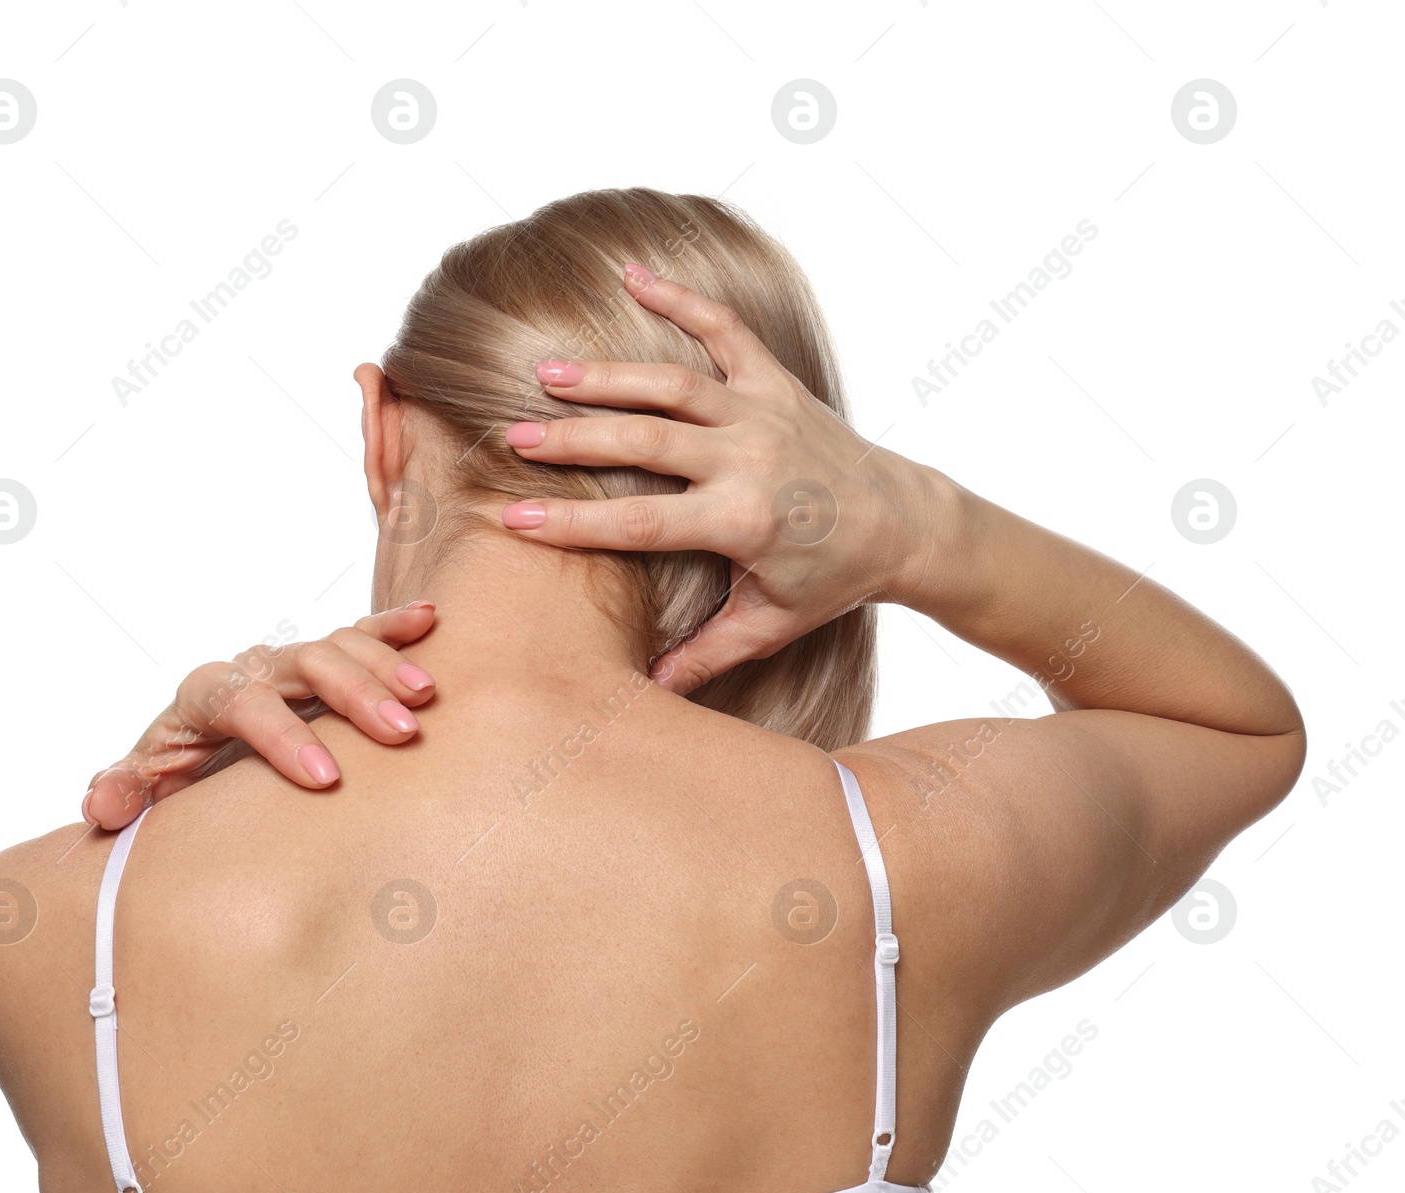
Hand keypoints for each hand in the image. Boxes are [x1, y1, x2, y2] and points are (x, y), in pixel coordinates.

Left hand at [82, 603, 437, 828]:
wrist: (198, 751)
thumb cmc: (176, 774)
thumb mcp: (144, 787)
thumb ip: (122, 791)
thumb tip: (102, 802)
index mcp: (206, 696)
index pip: (241, 701)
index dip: (282, 735)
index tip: (324, 777)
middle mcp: (253, 668)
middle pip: (304, 662)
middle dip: (353, 694)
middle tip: (399, 733)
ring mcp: (293, 663)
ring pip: (340, 645)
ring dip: (385, 666)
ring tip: (425, 697)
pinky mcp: (328, 663)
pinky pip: (362, 634)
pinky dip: (394, 626)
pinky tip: (430, 619)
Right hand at [500, 265, 945, 693]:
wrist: (905, 522)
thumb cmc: (832, 579)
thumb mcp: (770, 623)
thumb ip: (707, 655)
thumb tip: (648, 692)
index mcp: (742, 521)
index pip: (641, 522)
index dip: (575, 523)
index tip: (516, 520)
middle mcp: (750, 459)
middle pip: (646, 442)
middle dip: (575, 440)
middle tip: (513, 436)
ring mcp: (763, 414)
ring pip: (674, 385)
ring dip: (609, 376)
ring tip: (547, 373)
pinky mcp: (777, 383)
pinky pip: (725, 331)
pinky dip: (681, 300)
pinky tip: (632, 274)